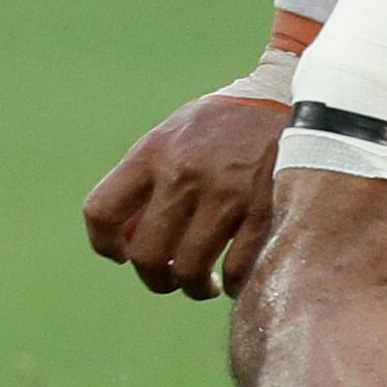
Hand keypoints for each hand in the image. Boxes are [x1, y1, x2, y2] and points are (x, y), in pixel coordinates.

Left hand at [84, 86, 290, 299]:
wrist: (284, 98)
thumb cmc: (221, 125)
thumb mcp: (173, 137)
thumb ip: (146, 183)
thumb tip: (124, 242)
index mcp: (152, 154)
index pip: (101, 211)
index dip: (104, 243)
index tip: (120, 255)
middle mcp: (182, 175)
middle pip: (145, 254)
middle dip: (153, 278)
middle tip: (168, 279)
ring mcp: (224, 195)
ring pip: (189, 271)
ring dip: (194, 288)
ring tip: (205, 283)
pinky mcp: (262, 211)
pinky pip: (237, 270)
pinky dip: (234, 283)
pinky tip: (236, 274)